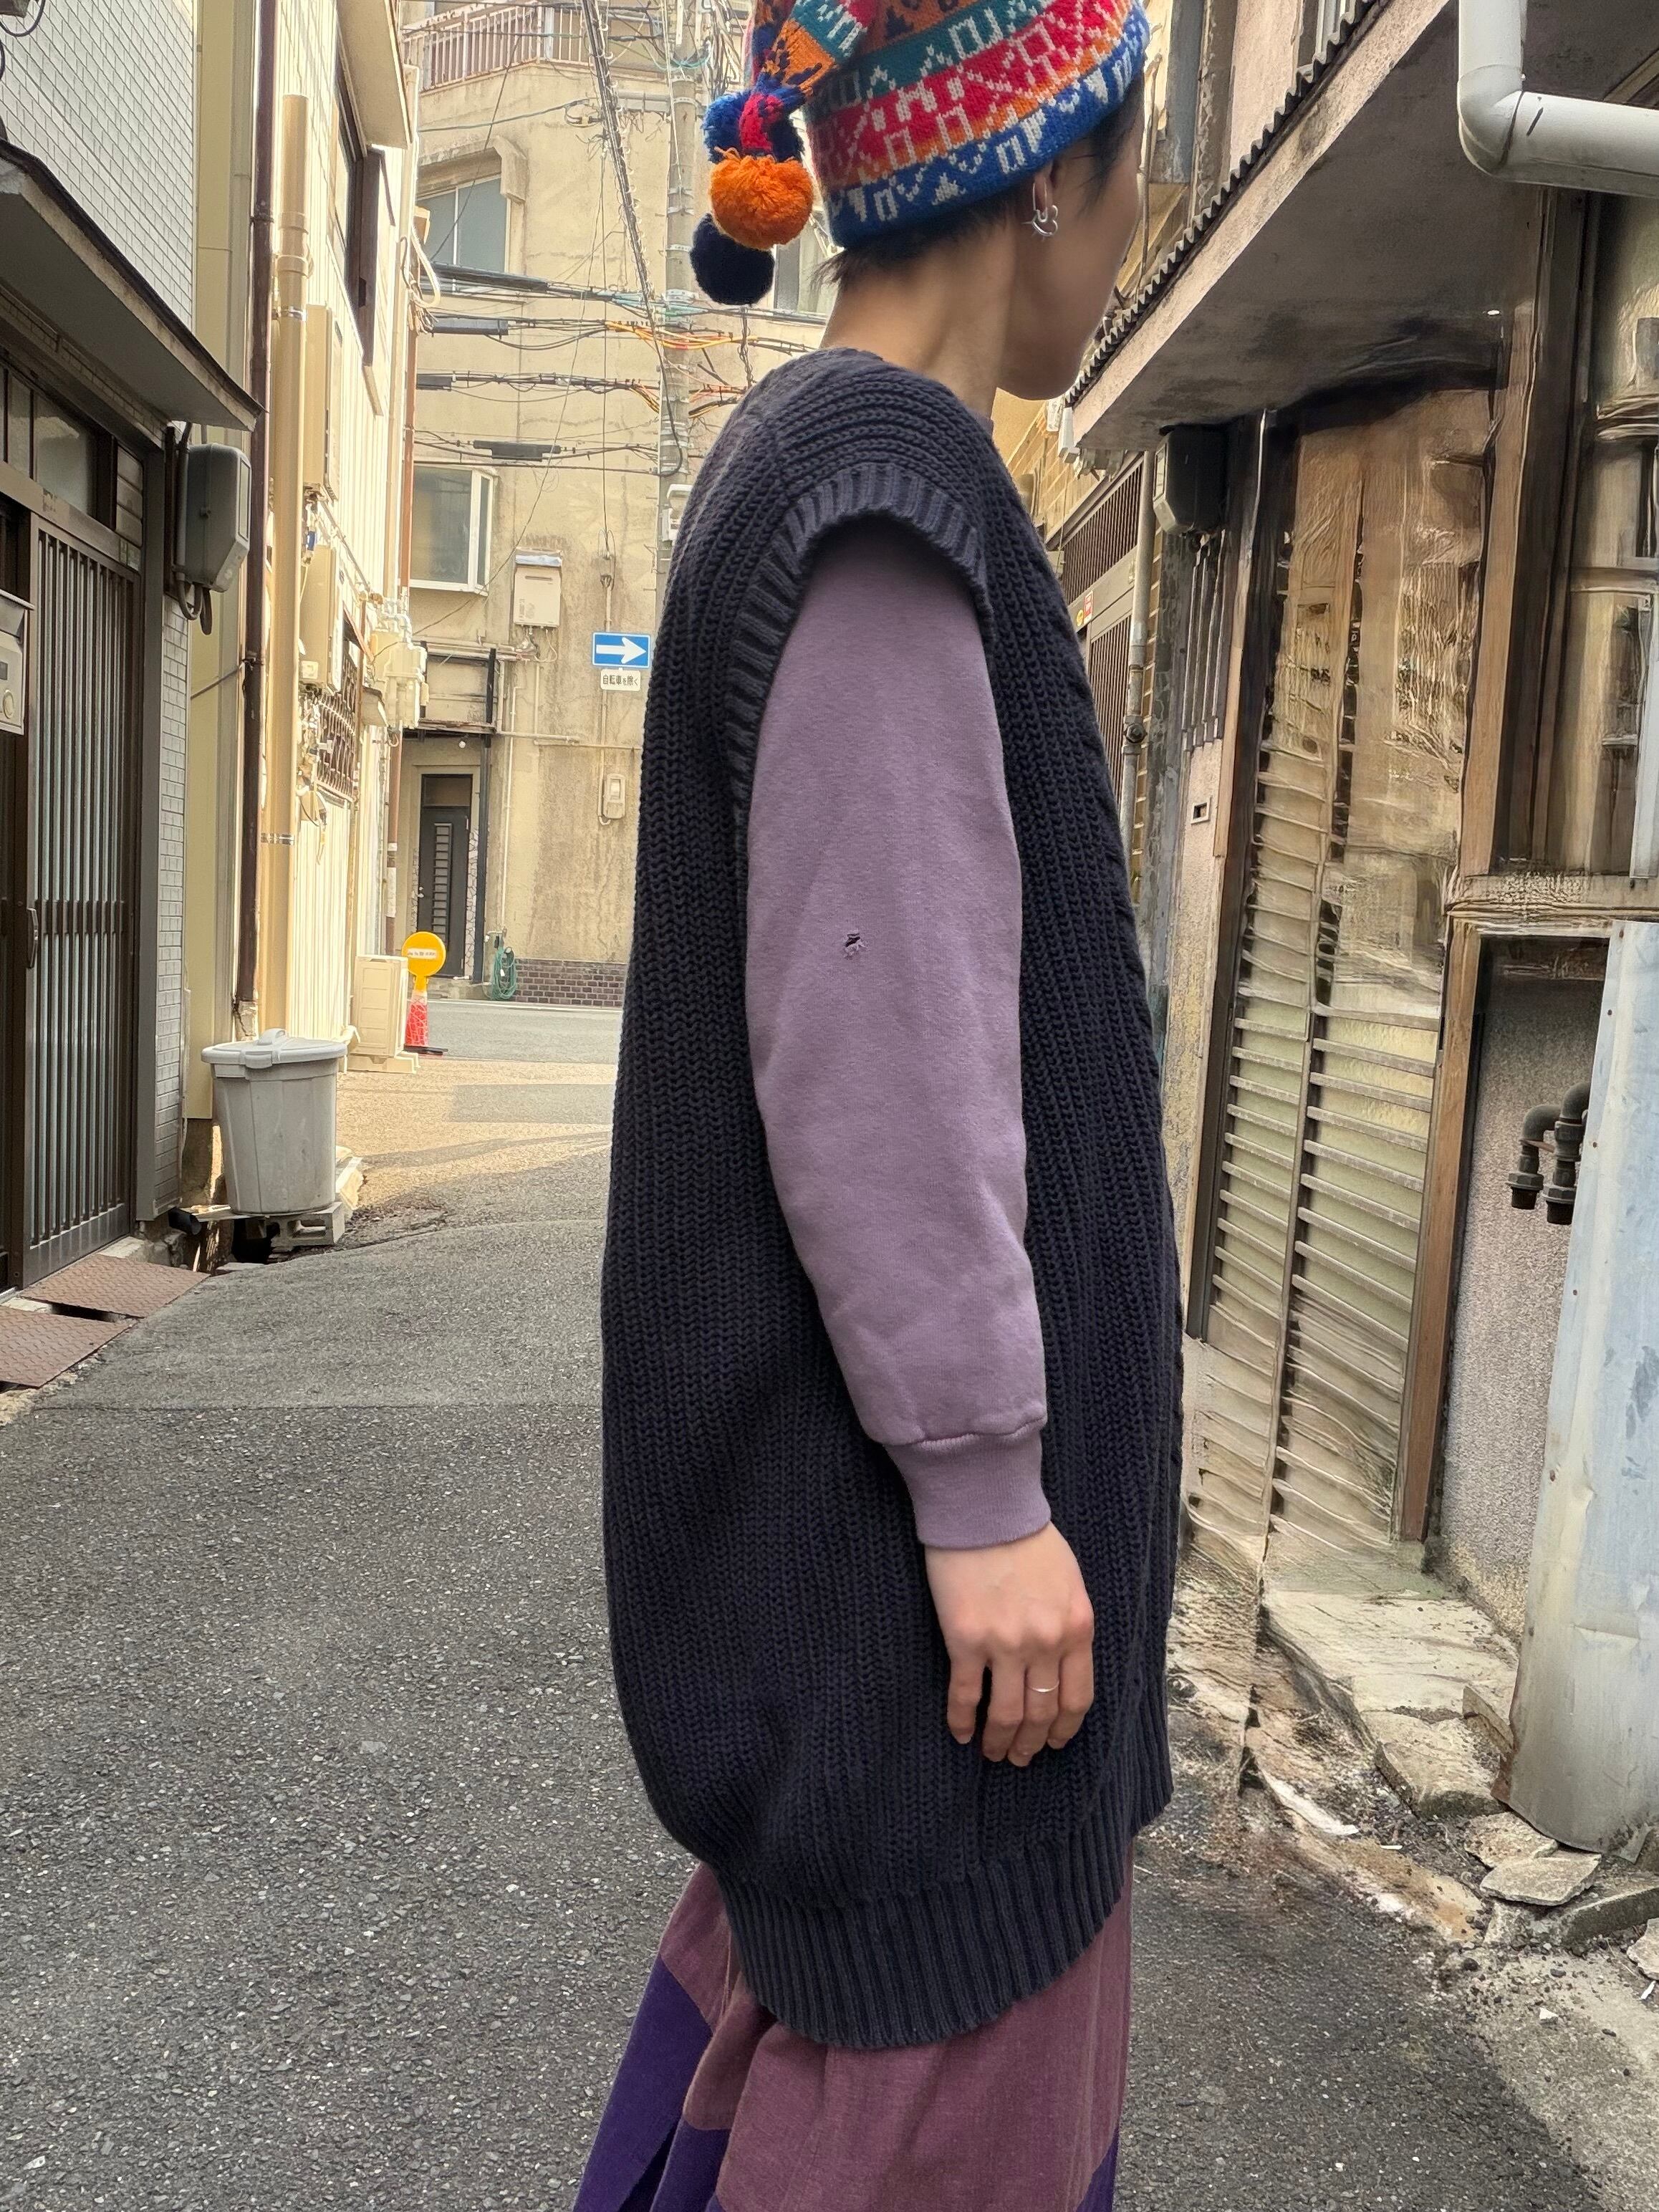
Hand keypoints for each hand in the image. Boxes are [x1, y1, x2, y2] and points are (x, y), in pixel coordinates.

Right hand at [924, 1523, 1094, 1764]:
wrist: (984, 1507)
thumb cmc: (1027, 1537)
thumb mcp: (1069, 1581)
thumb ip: (1069, 1624)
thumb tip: (1061, 1664)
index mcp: (1077, 1628)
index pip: (1077, 1699)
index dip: (1063, 1729)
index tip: (1052, 1743)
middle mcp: (1046, 1644)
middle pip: (1041, 1713)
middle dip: (1030, 1744)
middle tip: (1020, 1758)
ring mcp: (1005, 1645)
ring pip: (1005, 1714)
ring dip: (999, 1741)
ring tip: (992, 1752)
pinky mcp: (965, 1640)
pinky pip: (964, 1695)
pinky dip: (962, 1720)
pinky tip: (960, 1733)